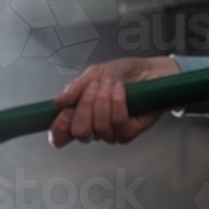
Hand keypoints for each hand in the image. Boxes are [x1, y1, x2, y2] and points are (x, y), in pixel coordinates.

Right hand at [49, 56, 180, 146]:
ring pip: (99, 127)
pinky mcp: (127, 134)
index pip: (60, 137)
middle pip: (79, 133)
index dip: (59, 128)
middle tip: (94, 87)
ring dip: (104, 100)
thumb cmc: (122, 74)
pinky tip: (121, 89)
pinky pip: (117, 122)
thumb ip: (75, 88)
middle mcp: (92, 130)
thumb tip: (58, 102)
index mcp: (78, 118)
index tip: (65, 110)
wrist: (150, 72)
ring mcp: (109, 135)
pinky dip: (118, 102)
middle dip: (85, 106)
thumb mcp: (94, 74)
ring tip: (112, 84)